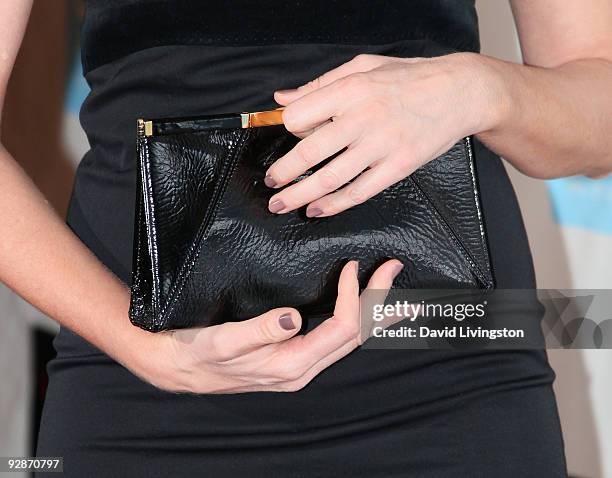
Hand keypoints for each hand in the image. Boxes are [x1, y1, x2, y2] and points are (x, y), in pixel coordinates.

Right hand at [136, 259, 402, 393]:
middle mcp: (302, 369)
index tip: (352, 266)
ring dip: (373, 314)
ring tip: (395, 294)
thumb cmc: (197, 352)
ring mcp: (299, 366)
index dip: (353, 296)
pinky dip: (355, 320)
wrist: (176, 366)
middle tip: (396, 271)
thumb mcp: (223, 340)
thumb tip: (293, 318)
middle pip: (356, 336)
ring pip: (350, 340)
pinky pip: (335, 339)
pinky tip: (360, 309)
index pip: (341, 329)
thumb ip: (259, 331)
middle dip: (380, 303)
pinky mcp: (293, 358)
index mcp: (291, 365)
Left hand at [265, 52, 503, 216]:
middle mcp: (363, 118)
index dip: (288, 129)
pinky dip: (333, 205)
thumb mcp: (363, 67)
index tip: (290, 137)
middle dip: (283, 173)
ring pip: (330, 178)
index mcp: (350, 89)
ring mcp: (382, 145)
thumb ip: (320, 85)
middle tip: (271, 185)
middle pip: (309, 153)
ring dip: (300, 195)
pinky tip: (316, 210)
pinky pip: (359, 192)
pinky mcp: (398, 167)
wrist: (460, 91)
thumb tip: (282, 99)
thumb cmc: (409, 78)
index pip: (299, 116)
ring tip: (282, 205)